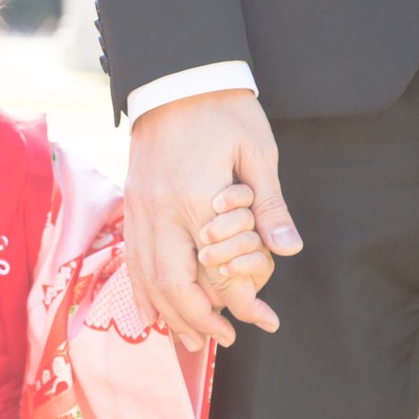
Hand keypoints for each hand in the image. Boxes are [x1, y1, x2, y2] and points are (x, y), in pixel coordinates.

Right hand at [124, 89, 301, 350]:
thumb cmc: (222, 111)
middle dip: (196, 320)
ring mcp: (139, 207)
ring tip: (188, 339)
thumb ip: (268, 204)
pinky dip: (140, 289)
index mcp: (195, 199)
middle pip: (171, 284)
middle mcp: (160, 210)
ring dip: (166, 313)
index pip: (213, 269)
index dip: (238, 304)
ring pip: (144, 276)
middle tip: (223, 341)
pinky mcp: (131, 201)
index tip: (263, 322)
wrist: (175, 77)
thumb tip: (287, 250)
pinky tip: (151, 310)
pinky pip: (130, 257)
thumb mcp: (257, 151)